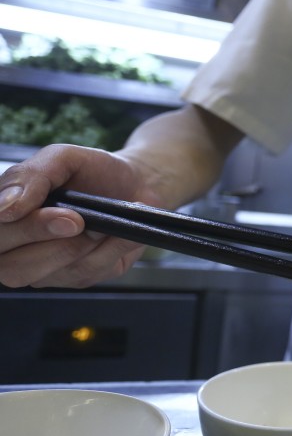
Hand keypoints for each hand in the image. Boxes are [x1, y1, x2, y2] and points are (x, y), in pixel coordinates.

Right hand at [0, 144, 158, 288]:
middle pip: (11, 269)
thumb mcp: (61, 158)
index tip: (60, 214)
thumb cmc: (90, 170)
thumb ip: (29, 176)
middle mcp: (15, 250)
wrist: (134, 183)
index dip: (24, 231)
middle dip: (52, 243)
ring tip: (101, 223)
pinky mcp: (77, 277)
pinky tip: (119, 233)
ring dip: (80, 247)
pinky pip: (86, 273)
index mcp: (3, 218)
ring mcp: (45, 269)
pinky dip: (109, 250)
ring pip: (47, 275)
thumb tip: (4, 208)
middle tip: (79, 220)